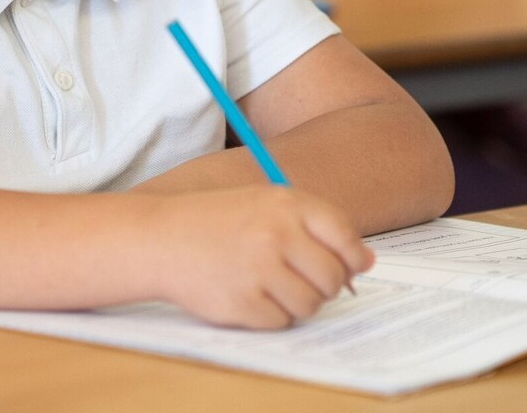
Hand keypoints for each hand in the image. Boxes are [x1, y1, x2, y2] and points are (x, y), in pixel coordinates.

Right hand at [154, 186, 371, 328]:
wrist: (159, 239)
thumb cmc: (217, 220)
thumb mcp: (264, 204)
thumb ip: (316, 226)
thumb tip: (367, 263)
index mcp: (285, 204)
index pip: (345, 237)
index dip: (353, 257)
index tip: (349, 266)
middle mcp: (275, 234)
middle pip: (332, 277)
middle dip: (323, 284)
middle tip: (298, 277)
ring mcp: (258, 270)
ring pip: (310, 304)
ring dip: (297, 301)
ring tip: (269, 285)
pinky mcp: (243, 303)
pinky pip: (281, 322)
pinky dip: (270, 315)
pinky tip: (248, 294)